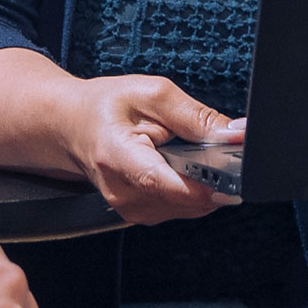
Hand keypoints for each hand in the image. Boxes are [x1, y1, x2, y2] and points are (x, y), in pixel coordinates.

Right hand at [57, 76, 243, 225]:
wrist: (71, 126)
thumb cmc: (104, 107)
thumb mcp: (151, 93)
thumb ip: (196, 116)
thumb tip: (236, 134)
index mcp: (118, 157)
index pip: (164, 183)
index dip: (204, 185)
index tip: (232, 179)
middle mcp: (122, 192)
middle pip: (185, 198)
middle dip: (211, 176)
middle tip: (213, 147)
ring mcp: (129, 208)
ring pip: (190, 207)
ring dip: (202, 183)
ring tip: (187, 153)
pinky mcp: (139, 214)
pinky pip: (182, 207)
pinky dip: (190, 189)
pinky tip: (179, 167)